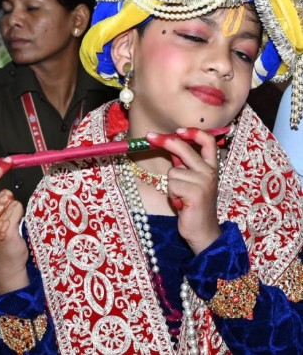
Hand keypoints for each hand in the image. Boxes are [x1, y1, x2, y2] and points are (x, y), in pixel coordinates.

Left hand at [147, 128, 221, 254]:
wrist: (202, 231)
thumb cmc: (194, 205)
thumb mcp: (192, 181)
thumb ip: (185, 164)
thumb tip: (169, 144)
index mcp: (212, 167)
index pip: (208, 142)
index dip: (193, 132)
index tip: (178, 130)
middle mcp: (210, 173)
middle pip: (184, 149)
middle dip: (165, 142)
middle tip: (149, 136)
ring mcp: (204, 183)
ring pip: (173, 171)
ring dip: (171, 184)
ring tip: (180, 196)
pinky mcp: (195, 193)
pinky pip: (171, 185)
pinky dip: (171, 194)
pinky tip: (180, 203)